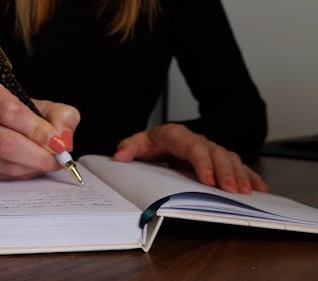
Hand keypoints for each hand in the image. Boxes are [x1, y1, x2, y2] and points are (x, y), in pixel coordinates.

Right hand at [0, 79, 79, 179]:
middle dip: (38, 154)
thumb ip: (62, 117)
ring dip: (33, 166)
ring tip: (49, 160)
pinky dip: (25, 173)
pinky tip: (34, 164)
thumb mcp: (47, 106)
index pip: (8, 112)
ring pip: (4, 163)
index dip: (36, 130)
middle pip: (4, 142)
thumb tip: (63, 139)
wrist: (5, 123)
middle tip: (58, 158)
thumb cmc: (24, 112)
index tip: (57, 142)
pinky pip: (3, 175)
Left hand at [113, 124, 268, 193]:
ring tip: (247, 192)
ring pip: (229, 159)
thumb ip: (128, 148)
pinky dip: (249, 175)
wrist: (163, 138)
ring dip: (239, 175)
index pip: (193, 147)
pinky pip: (237, 164)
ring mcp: (210, 149)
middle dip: (225, 172)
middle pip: (216, 154)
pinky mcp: (218, 158)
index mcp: (177, 135)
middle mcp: (198, 140)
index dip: (202, 163)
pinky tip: (259, 187)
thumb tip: (118, 157)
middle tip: (232, 191)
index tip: (208, 180)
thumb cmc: (152, 142)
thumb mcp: (138, 143)